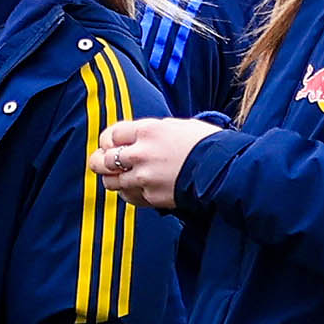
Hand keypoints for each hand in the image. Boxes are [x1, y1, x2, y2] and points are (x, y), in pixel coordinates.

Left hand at [90, 117, 217, 211]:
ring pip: (112, 182)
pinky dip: (128, 193)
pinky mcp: (152, 196)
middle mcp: (141, 154)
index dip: (107, 140)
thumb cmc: (205, 143)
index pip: (111, 134)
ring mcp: (144, 177)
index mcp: (147, 131)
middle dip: (99, 161)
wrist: (223, 168)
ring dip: (112, 179)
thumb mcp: (176, 126)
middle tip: (100, 163)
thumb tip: (136, 136)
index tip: (109, 144)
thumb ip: (151, 131)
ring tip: (117, 178)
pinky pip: (129, 197)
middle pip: (103, 160)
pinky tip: (135, 189)